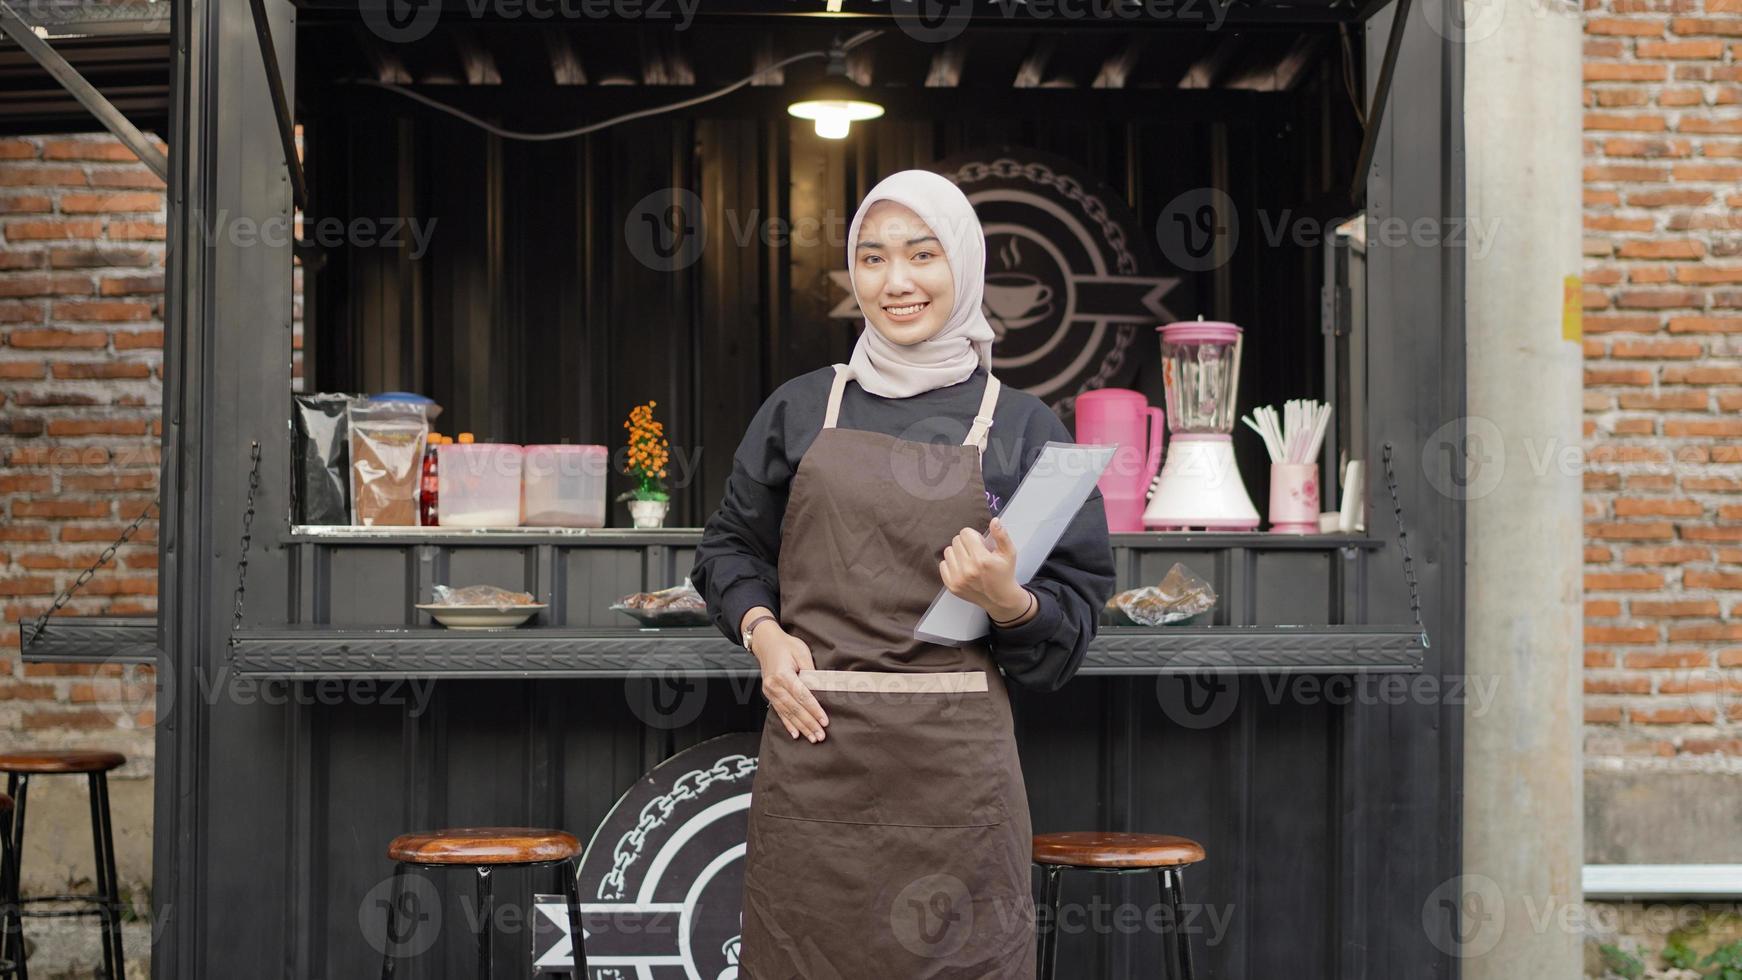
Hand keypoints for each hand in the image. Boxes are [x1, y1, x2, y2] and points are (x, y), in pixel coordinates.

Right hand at [753, 625, 828, 742]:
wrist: (766, 642)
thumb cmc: (785, 645)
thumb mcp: (802, 652)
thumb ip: (811, 671)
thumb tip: (821, 688)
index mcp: (783, 675)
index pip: (802, 696)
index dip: (814, 710)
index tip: (824, 720)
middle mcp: (774, 685)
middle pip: (795, 708)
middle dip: (809, 723)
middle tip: (821, 735)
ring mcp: (770, 691)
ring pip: (787, 713)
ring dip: (801, 727)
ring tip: (812, 738)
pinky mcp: (769, 694)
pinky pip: (779, 712)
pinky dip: (788, 724)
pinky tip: (795, 733)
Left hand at [939, 517, 1028, 621]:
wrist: (1000, 599)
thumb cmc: (1004, 574)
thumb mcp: (1009, 553)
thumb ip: (1001, 535)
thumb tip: (994, 520)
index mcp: (982, 559)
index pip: (965, 533)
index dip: (974, 536)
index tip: (980, 543)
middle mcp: (968, 569)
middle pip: (956, 540)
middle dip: (966, 543)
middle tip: (976, 552)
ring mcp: (958, 579)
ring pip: (948, 551)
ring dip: (958, 553)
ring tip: (969, 560)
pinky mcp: (951, 586)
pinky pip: (943, 564)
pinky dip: (951, 564)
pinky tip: (962, 568)